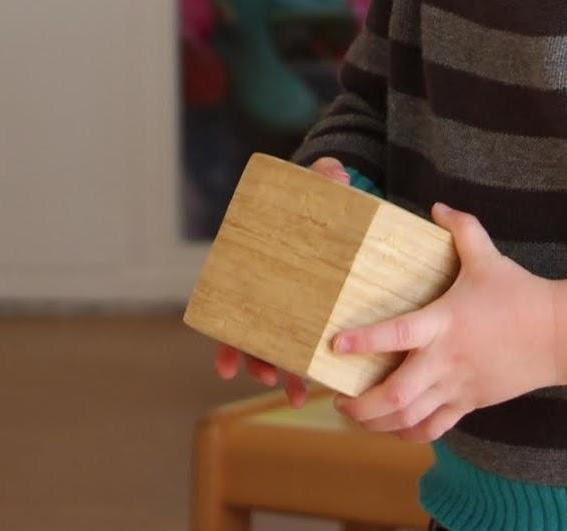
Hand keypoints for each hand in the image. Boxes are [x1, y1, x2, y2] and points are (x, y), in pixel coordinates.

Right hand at [209, 158, 354, 406]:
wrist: (342, 209)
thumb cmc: (320, 200)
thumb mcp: (322, 188)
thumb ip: (326, 179)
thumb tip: (333, 172)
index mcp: (259, 264)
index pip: (231, 302)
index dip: (224, 336)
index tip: (226, 364)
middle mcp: (269, 290)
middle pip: (251, 334)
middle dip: (256, 362)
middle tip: (267, 376)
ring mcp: (292, 305)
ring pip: (277, 348)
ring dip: (283, 374)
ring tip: (299, 395)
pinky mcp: (319, 313)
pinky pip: (307, 346)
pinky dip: (309, 369)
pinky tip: (319, 389)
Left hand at [330, 202, 564, 444]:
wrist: (560, 335)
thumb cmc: (520, 293)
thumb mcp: (487, 256)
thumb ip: (460, 229)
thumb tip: (437, 205)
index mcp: (443, 322)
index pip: (395, 334)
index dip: (363, 342)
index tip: (334, 344)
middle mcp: (445, 360)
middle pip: (396, 394)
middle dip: (360, 404)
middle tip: (336, 399)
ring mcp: (457, 386)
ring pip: (410, 418)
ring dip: (377, 423)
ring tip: (354, 416)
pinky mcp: (470, 403)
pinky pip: (434, 428)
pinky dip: (409, 433)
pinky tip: (391, 429)